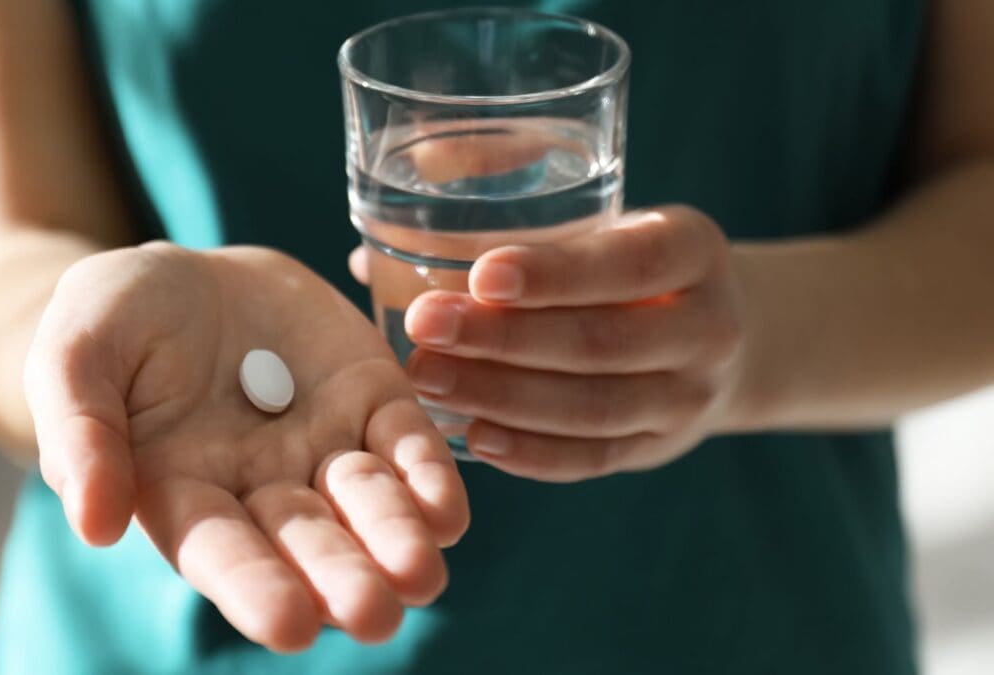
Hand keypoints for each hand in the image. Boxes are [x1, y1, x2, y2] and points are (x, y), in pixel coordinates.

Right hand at [24, 242, 469, 650]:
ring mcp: (325, 444)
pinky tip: (448, 512)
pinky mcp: (372, 398)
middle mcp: (263, 485)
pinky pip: (407, 442)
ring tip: (423, 573)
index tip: (290, 625)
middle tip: (375, 616)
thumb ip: (80, 433)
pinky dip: (429, 476)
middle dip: (341, 577)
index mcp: (184, 490)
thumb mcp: (75, 354)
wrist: (192, 272)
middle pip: (307, 541)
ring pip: (368, 502)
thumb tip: (93, 524)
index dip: (255, 587)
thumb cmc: (117, 318)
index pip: (221, 551)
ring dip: (396, 538)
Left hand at [350, 206, 744, 481]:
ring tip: (427, 379)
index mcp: (692, 249)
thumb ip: (508, 209)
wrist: (711, 330)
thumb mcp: (603, 214)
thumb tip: (376, 247)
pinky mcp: (658, 446)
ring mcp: (689, 398)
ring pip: (594, 409)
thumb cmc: (624, 259)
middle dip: (505, 339)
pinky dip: (532, 453)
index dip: (557, 275)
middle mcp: (707, 327)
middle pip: (602, 343)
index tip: (481, 277)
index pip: (630, 263)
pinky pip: (593, 459)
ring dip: (504, 397)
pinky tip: (474, 437)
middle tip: (425, 327)